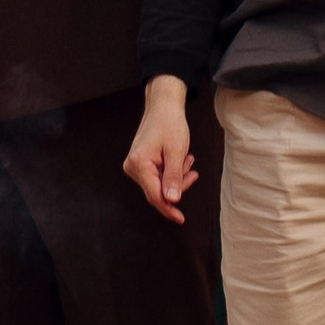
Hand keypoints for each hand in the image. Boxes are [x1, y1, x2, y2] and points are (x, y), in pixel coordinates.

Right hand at [122, 79, 199, 224]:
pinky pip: (157, 176)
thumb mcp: (176, 151)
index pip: (154, 195)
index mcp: (139, 163)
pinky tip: (181, 161)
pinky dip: (171, 172)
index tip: (180, 218)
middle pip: (157, 190)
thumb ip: (174, 177)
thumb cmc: (169, 123)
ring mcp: (135, 165)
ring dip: (176, 177)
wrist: (163, 106)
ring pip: (159, 184)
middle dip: (177, 185)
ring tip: (186, 160)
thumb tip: (171, 200)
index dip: (168, 208)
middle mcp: (133, 166)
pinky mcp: (140, 163)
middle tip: (192, 173)